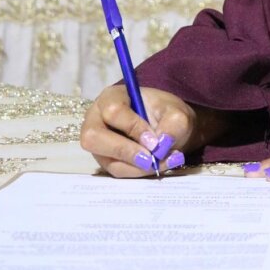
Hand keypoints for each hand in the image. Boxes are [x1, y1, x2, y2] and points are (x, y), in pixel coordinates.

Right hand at [80, 85, 198, 177]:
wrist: (169, 128)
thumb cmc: (167, 113)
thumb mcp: (176, 112)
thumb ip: (173, 124)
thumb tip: (162, 144)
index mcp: (111, 97)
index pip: (112, 111)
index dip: (133, 127)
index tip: (155, 140)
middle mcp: (96, 120)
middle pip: (93, 139)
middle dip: (126, 151)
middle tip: (152, 158)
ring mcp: (98, 144)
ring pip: (108, 160)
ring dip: (138, 166)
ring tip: (165, 161)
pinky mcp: (106, 161)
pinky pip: (118, 172)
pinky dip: (140, 171)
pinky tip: (159, 165)